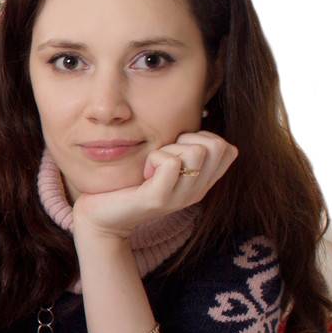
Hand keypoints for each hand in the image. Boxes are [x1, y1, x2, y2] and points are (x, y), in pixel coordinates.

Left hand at [71, 132, 238, 241]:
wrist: (103, 217)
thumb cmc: (131, 182)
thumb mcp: (165, 164)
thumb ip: (183, 149)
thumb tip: (197, 116)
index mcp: (202, 182)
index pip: (228, 149)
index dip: (203, 138)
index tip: (177, 149)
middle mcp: (197, 191)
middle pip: (216, 146)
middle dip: (187, 140)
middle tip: (163, 155)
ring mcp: (180, 197)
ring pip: (196, 152)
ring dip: (169, 149)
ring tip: (152, 165)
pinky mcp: (159, 198)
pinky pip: (170, 162)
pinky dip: (154, 158)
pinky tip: (144, 172)